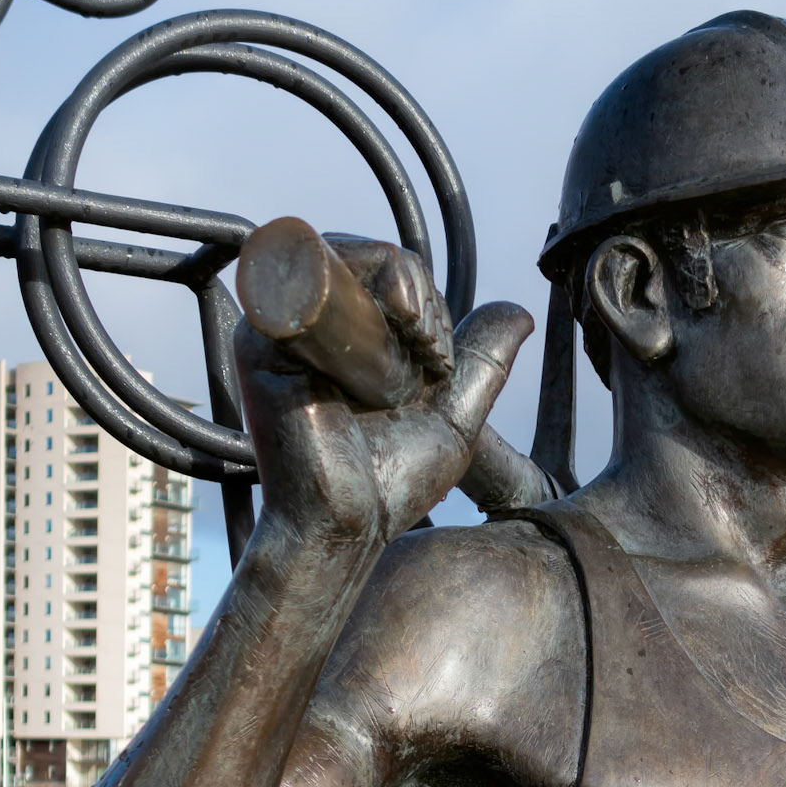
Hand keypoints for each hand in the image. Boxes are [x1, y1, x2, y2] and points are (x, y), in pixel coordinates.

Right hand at [235, 234, 532, 546]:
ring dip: (401, 290)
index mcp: (342, 337)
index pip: (387, 273)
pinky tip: (397, 343)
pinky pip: (314, 280)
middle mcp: (306, 324)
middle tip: (434, 355)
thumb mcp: (452, 412)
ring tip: (419, 355)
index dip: (428, 298)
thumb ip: (482, 362)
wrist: (347, 528)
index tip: (441, 359)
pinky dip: (367, 293)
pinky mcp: (263, 340)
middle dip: (419, 291)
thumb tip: (523, 313)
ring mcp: (278, 328)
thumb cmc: (387, 484)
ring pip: (346, 257)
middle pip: (367, 257)